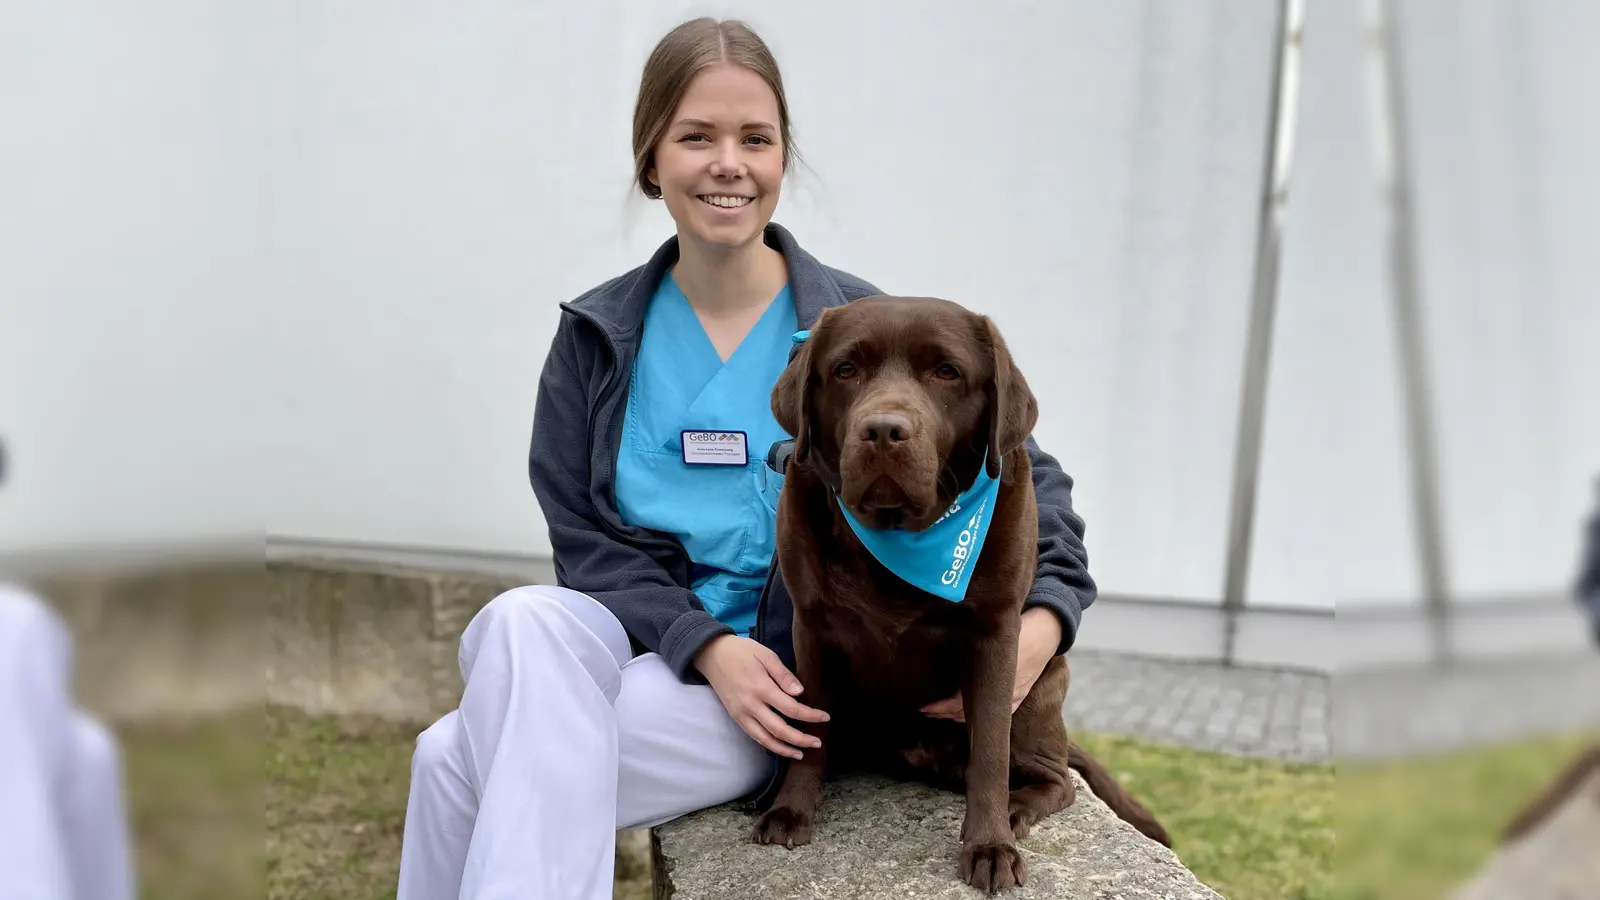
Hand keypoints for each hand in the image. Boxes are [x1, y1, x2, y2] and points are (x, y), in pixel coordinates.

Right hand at [694, 635, 829, 759]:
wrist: (712, 655)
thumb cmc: (742, 652)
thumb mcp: (766, 655)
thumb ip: (783, 675)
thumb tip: (800, 693)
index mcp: (761, 687)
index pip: (791, 708)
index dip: (810, 715)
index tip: (825, 717)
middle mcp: (750, 705)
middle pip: (779, 730)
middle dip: (800, 739)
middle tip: (817, 743)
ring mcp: (741, 713)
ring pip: (765, 739)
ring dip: (784, 749)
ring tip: (801, 754)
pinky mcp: (735, 717)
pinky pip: (754, 736)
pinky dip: (769, 745)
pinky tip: (781, 747)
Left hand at [921, 607, 1062, 722]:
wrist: (1049, 628)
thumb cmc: (1019, 626)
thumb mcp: (994, 632)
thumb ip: (972, 641)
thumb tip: (945, 638)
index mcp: (993, 677)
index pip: (961, 701)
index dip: (941, 707)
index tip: (925, 706)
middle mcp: (1004, 690)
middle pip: (969, 712)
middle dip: (945, 713)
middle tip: (927, 711)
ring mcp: (1014, 694)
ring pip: (983, 716)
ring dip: (960, 716)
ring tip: (941, 714)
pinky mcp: (1021, 694)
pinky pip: (999, 714)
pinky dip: (982, 718)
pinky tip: (970, 717)